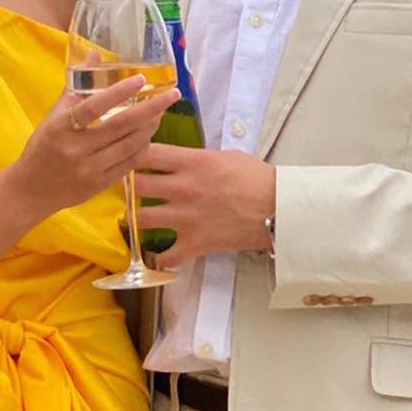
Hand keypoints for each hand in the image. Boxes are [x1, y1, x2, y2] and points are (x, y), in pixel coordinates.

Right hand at [8, 77, 179, 220]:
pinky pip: (128, 164)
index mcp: (61, 127)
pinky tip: (149, 135)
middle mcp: (76, 148)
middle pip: (121, 126)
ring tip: (161, 112)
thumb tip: (94, 54)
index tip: (141, 79)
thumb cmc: (43, 147)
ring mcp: (89, 169)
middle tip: (173, 95)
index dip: (118, 92)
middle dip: (152, 109)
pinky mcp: (99, 185)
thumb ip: (76, 88)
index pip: (93, 107)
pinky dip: (142, 147)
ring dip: (150, 127)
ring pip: (130, 145)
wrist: (30, 190)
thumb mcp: (54, 116)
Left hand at [132, 145, 276, 266]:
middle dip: (133, 186)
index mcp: (192, 162)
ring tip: (144, 218)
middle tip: (136, 190)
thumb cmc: (257, 178)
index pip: (147, 153)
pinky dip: (161, 257)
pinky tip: (162, 253)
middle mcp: (183, 188)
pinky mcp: (195, 243)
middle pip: (138, 185)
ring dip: (141, 218)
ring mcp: (186, 218)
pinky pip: (165, 256)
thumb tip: (180, 162)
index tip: (135, 159)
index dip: (135, 155)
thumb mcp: (225, 156)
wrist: (278, 208)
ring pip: (142, 218)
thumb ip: (197, 159)